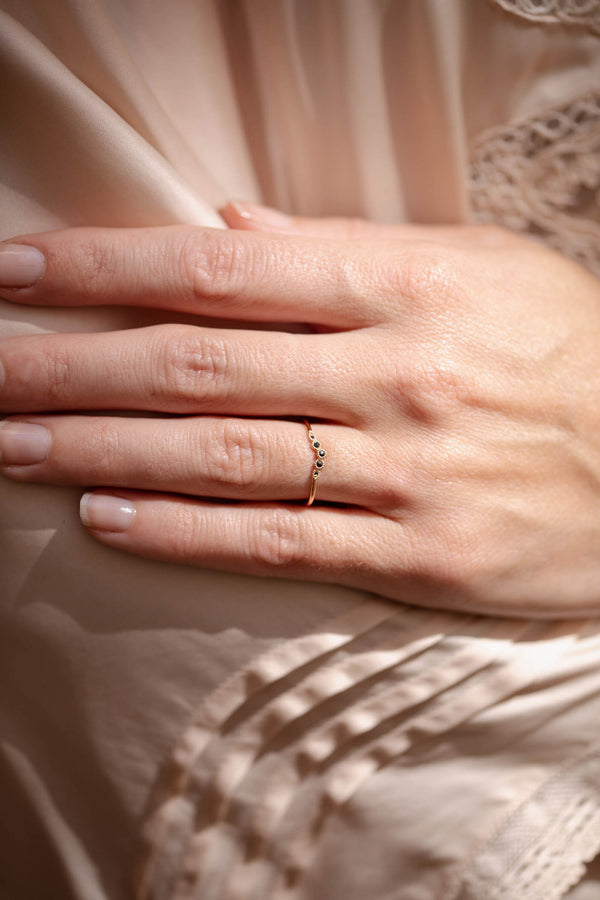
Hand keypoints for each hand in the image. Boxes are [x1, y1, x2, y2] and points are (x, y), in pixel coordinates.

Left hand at [1, 208, 599, 617]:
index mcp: (407, 285)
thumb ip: (347, 250)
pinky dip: (184, 529)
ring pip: (220, 455)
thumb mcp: (478, 267)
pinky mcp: (417, 554)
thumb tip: (227, 235)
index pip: (219, 271)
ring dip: (102, 446)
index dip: (106, 269)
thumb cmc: (567, 350)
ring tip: (12, 441)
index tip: (17, 270)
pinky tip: (106, 513)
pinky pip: (279, 540)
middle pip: (197, 366)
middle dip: (72, 364)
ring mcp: (404, 472)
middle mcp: (395, 376)